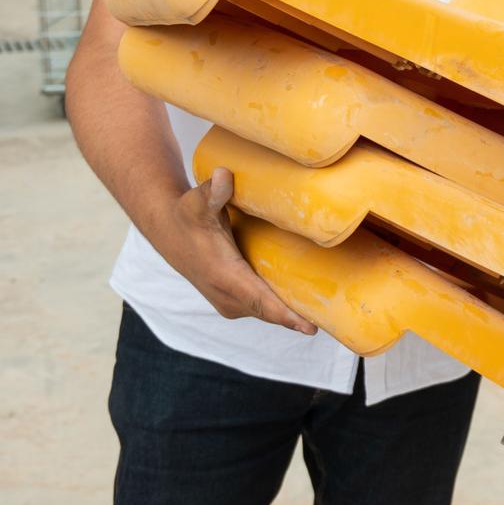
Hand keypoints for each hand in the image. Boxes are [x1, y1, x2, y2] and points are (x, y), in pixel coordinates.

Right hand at [163, 167, 318, 335]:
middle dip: (298, 319)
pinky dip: (281, 308)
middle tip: (334, 320)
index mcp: (223, 276)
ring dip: (292, 315)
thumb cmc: (188, 215)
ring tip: (327, 315)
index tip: (310, 328)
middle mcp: (226, 295)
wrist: (169, 230)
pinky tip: (306, 307)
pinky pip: (262, 308)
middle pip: (270, 312)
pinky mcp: (232, 300)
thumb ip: (212, 191)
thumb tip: (223, 176)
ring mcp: (228, 301)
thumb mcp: (198, 202)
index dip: (286, 315)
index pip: (260, 301)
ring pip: (267, 312)